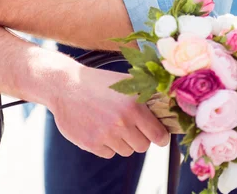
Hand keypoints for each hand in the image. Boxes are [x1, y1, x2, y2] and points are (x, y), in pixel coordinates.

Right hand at [48, 65, 170, 158]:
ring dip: (122, 141)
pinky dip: (106, 144)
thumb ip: (147, 95)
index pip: (159, 136)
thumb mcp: (124, 82)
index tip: (156, 133)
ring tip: (110, 123)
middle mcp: (121, 123)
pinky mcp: (91, 144)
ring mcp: (105, 135)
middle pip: (143, 147)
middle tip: (129, 126)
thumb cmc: (97, 82)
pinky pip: (108, 153)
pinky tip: (98, 127)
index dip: (159, 136)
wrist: (64, 85)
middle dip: (139, 138)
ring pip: (125, 151)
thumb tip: (171, 104)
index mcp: (134, 107)